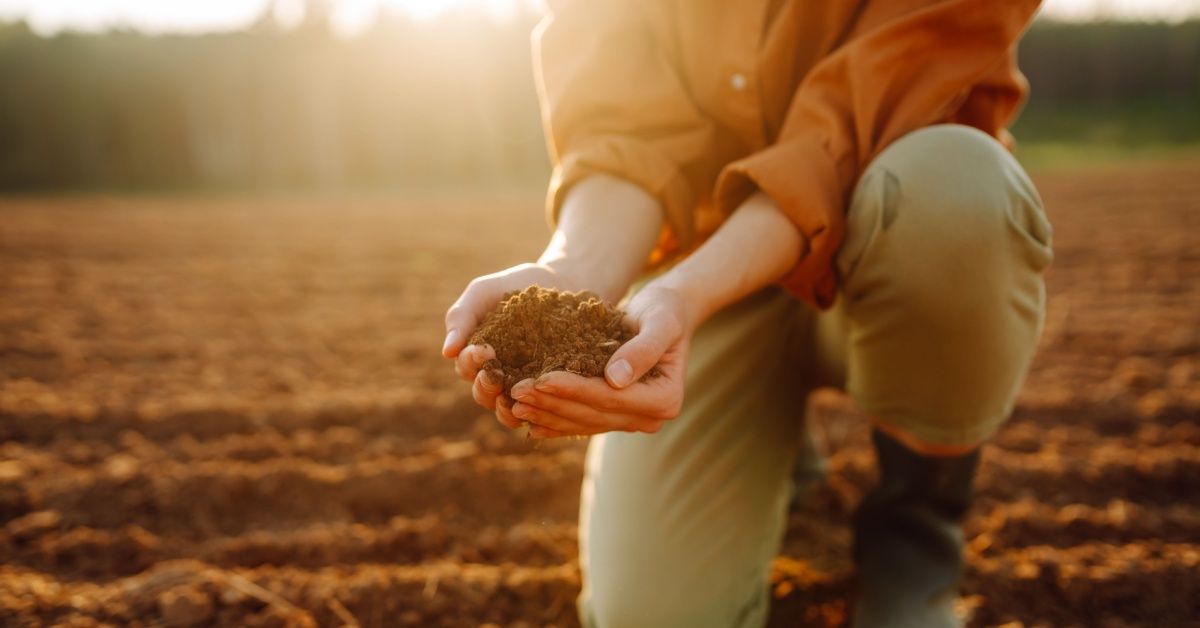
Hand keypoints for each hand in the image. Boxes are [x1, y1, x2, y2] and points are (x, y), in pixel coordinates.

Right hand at [442, 262, 582, 428]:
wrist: (558, 283)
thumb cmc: (514, 286)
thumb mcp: (483, 293)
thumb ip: (461, 317)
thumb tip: (446, 352)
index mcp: (474, 355)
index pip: (465, 367)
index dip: (471, 362)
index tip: (485, 349)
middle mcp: (494, 374)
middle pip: (482, 392)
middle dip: (486, 386)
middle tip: (497, 375)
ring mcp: (520, 384)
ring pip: (505, 408)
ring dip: (505, 408)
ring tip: (515, 398)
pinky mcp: (545, 389)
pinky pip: (535, 409)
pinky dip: (534, 411)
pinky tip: (540, 405)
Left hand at [505, 283, 692, 438]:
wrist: (666, 314)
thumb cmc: (664, 311)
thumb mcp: (660, 322)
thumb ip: (642, 350)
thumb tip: (615, 380)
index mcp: (664, 400)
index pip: (610, 398)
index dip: (574, 390)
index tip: (541, 378)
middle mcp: (650, 418)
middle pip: (593, 414)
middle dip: (552, 404)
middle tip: (516, 392)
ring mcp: (632, 421)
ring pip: (583, 422)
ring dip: (547, 414)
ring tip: (512, 403)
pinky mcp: (615, 416)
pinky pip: (581, 422)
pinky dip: (554, 420)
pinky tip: (527, 419)